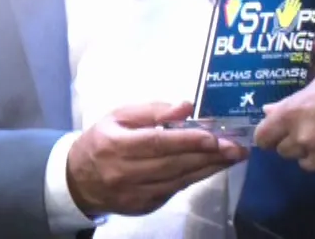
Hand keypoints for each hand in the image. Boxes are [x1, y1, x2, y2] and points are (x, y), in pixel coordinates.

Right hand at [65, 102, 248, 217]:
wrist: (78, 180)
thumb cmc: (103, 140)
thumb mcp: (120, 115)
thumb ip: (153, 110)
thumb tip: (186, 106)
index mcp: (116, 146)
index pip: (157, 143)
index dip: (186, 141)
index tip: (213, 136)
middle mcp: (125, 173)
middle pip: (172, 165)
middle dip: (208, 156)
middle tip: (236, 147)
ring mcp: (135, 194)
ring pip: (178, 181)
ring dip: (209, 168)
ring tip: (233, 156)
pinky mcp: (144, 206)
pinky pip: (175, 190)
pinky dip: (196, 178)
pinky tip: (213, 167)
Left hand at [252, 61, 314, 172]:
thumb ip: (296, 100)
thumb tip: (271, 111)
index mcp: (296, 113)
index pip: (263, 136)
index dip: (267, 133)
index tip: (274, 129)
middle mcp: (304, 138)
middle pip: (282, 150)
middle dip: (290, 140)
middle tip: (308, 126)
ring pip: (303, 161)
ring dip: (309, 151)